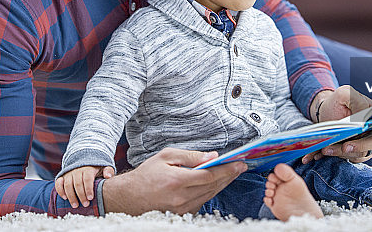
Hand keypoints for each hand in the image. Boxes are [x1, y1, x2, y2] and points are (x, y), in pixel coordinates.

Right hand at [55, 165, 114, 207]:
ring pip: (68, 185)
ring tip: (75, 205)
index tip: (91, 198)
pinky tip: (64, 198)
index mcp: (88, 168)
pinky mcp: (63, 176)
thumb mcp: (103, 166)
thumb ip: (108, 171)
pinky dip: (60, 190)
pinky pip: (59, 183)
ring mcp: (69, 173)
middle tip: (85, 204)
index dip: (88, 189)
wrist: (84, 159)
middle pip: (77, 184)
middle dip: (81, 195)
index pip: (87, 179)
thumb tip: (108, 176)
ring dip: (71, 196)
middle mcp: (77, 170)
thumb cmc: (95, 167)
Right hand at [101, 147, 246, 214]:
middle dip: (229, 175)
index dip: (227, 169)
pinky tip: (216, 183)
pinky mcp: (183, 214)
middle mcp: (182, 197)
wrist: (130, 196)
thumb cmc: (147, 174)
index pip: (210, 175)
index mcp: (178, 181)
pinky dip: (211, 192)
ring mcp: (183, 208)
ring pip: (210, 195)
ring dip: (223, 184)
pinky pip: (202, 201)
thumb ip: (190, 156)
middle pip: (214, 186)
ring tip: (231, 173)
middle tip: (241, 166)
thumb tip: (212, 156)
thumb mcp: (166, 156)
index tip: (240, 163)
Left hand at [302, 85, 371, 162]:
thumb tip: (364, 117)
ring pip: (363, 153)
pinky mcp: (356, 151)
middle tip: (345, 147)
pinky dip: (337, 157)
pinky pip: (351, 158)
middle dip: (361, 146)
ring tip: (326, 149)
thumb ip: (355, 100)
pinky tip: (323, 152)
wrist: (324, 112)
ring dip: (344, 153)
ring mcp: (366, 141)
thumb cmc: (337, 101)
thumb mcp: (343, 93)